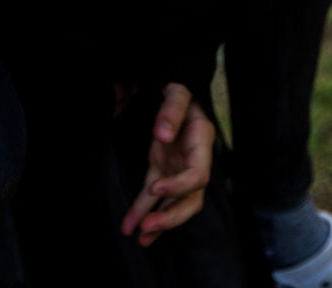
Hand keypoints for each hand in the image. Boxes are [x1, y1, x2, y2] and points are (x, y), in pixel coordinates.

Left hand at [121, 83, 214, 245]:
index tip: (155, 187)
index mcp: (201, 144)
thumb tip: (161, 135)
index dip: (179, 187)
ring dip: (159, 223)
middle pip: (191, 200)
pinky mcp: (160, 171)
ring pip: (174, 205)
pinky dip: (141, 212)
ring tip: (140, 238)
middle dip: (171, 218)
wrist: (176, 95)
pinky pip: (152, 197)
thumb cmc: (181, 92)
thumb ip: (171, 110)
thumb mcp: (178, 93)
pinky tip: (129, 226)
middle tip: (148, 227)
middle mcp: (194, 162)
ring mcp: (178, 170)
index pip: (198, 176)